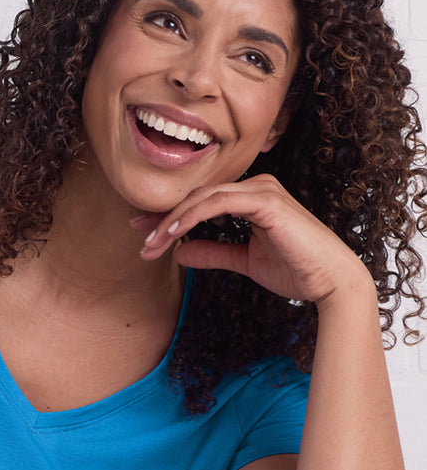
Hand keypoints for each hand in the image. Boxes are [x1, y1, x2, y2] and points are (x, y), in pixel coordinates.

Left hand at [138, 174, 369, 305]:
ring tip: (150, 243)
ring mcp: (261, 190)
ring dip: (172, 220)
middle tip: (138, 236)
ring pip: (203, 197)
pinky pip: (217, 203)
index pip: (202, 201)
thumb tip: (180, 253)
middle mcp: (256, 187)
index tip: (145, 233)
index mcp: (252, 197)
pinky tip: (172, 234)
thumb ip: (214, 253)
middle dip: (164, 217)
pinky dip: (191, 217)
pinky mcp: (265, 201)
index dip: (170, 216)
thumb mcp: (244, 261)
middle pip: (197, 196)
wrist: (331, 282)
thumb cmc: (296, 270)